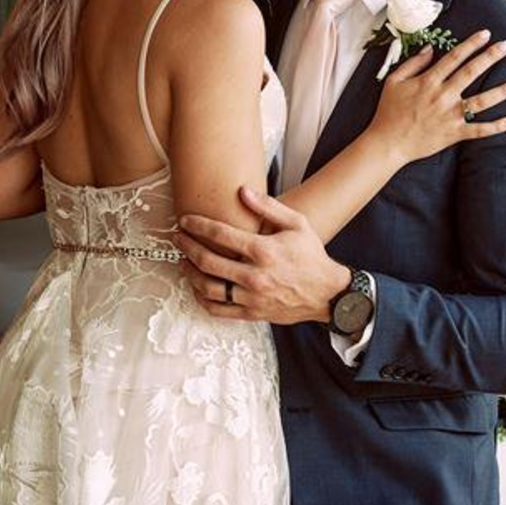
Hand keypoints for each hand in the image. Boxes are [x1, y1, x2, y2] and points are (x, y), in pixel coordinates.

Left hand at [176, 186, 348, 323]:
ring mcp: (251, 297)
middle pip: (207, 261)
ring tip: (183, 261)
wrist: (327, 293)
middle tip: (178, 238)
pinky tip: (197, 287)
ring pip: (208, 287)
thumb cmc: (311, 256)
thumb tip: (243, 191)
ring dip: (190, 273)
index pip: (220, 234)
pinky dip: (202, 298)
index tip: (185, 220)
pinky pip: (218, 309)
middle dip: (186, 247)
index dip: (197, 225)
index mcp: (263, 250)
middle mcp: (254, 275)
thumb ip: (268, 207)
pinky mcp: (251, 313)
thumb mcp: (297, 223)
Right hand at [368, 30, 505, 163]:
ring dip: (502, 91)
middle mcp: (443, 95)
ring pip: (482, 101)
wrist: (388, 143)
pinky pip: (479, 130)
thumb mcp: (393, 81)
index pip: (454, 57)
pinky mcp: (454, 133)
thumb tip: (430, 49)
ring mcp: (451, 115)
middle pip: (472, 72)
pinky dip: (496, 126)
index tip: (486, 34)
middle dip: (490, 57)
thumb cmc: (389, 111)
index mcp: (429, 81)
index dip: (471, 44)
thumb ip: (412, 64)